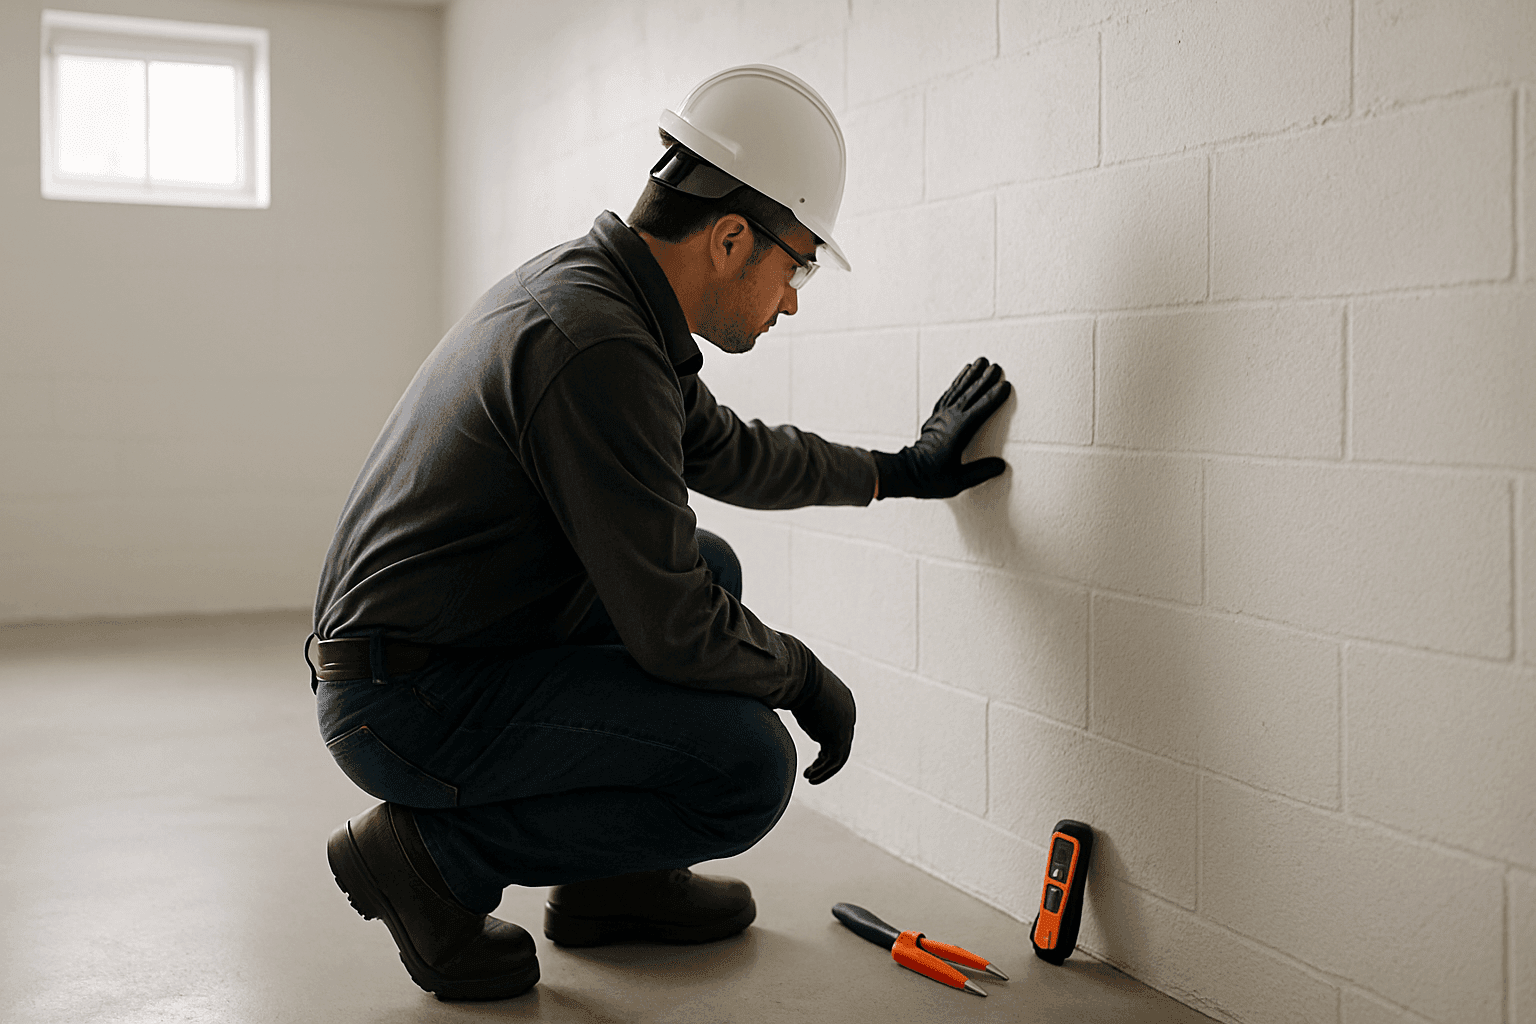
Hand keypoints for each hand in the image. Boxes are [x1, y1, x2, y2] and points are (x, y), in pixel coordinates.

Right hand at [787, 658, 855, 784]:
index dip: (826, 746)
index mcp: (842, 700)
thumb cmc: (793, 678)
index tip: (815, 759)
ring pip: (839, 755)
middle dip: (825, 759)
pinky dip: (824, 771)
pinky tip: (810, 777)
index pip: (837, 728)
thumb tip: (771, 702)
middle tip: (811, 771)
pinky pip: (835, 760)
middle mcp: (849, 712)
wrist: (800, 675)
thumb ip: (793, 703)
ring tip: (810, 777)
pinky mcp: (841, 735)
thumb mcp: (796, 693)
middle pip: (840, 742)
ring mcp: (847, 724)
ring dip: (824, 769)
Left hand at [873, 357, 1010, 498]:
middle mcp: (948, 421)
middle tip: (996, 367)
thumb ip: (980, 472)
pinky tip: (963, 376)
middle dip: (984, 380)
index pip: (980, 411)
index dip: (993, 398)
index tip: (1005, 386)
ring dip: (970, 376)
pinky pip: (948, 395)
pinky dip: (957, 383)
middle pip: (970, 395)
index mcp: (957, 433)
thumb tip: (1000, 465)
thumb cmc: (929, 479)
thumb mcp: (958, 482)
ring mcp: (941, 417)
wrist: (905, 475)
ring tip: (980, 362)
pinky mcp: (936, 418)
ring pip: (958, 391)